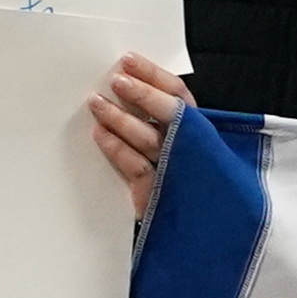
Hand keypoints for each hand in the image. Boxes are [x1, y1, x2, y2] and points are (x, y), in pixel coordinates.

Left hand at [89, 54, 193, 217]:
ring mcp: (177, 173)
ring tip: (96, 103)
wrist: (192, 236)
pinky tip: (99, 134)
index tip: (128, 61)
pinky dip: (117, 149)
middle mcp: (193, 150)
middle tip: (116, 79)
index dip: (153, 76)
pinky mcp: (160, 196)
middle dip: (142, 93)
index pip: (180, 96)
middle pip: (171, 113)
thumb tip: (125, 89)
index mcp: (200, 133)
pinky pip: (137, 168)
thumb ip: (162, 124)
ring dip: (120, 118)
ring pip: (150, 139)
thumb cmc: (181, 186)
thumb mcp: (181, 151)